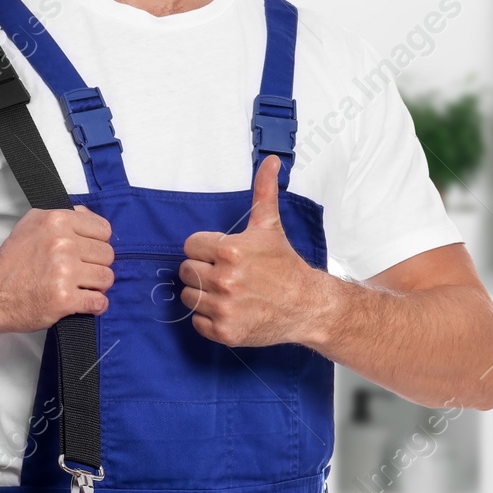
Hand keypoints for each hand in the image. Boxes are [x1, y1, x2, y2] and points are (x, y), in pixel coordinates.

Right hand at [0, 205, 113, 332]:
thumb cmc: (13, 262)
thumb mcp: (32, 224)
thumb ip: (64, 217)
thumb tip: (90, 216)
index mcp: (56, 221)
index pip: (104, 229)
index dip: (98, 243)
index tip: (87, 252)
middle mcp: (62, 244)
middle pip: (107, 255)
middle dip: (96, 265)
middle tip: (79, 272)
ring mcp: (65, 272)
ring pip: (107, 278)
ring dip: (96, 286)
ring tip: (79, 287)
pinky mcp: (66, 298)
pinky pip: (100, 301)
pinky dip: (95, 305)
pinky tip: (83, 302)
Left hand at [180, 155, 335, 347]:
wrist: (306, 305)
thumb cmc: (285, 266)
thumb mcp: (270, 226)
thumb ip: (263, 191)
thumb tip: (269, 160)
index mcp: (229, 250)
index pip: (190, 247)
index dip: (205, 250)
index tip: (223, 256)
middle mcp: (224, 280)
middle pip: (186, 272)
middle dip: (202, 272)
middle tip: (226, 275)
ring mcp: (224, 308)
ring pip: (189, 297)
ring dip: (203, 296)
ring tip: (227, 293)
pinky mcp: (225, 332)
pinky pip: (197, 323)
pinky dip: (209, 320)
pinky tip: (229, 311)